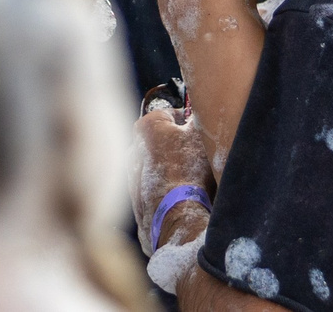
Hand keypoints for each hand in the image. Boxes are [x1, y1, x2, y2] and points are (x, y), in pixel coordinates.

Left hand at [133, 103, 214, 253]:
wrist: (177, 218)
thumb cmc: (190, 171)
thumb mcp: (201, 135)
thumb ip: (198, 118)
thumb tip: (197, 114)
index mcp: (147, 127)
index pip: (171, 114)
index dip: (189, 123)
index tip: (201, 134)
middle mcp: (133, 149)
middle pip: (162, 142)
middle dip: (178, 148)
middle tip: (199, 158)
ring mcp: (131, 177)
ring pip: (157, 168)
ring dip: (171, 171)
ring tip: (192, 183)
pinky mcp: (135, 203)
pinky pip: (155, 192)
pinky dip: (166, 194)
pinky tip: (182, 200)